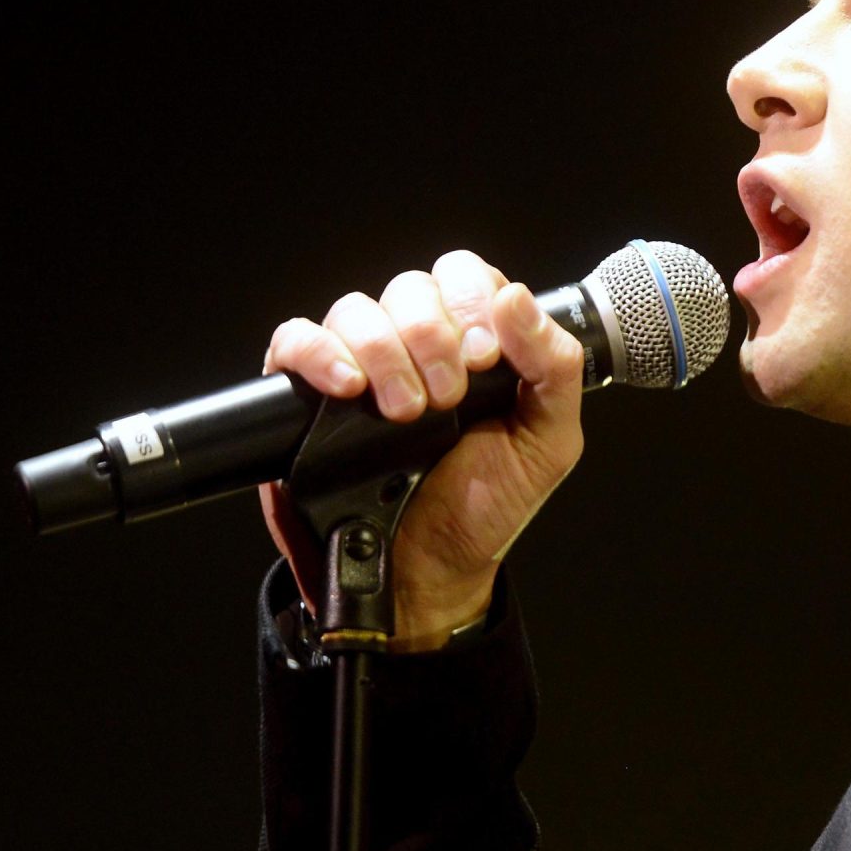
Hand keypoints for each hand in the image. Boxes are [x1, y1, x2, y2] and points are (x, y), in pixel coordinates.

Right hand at [258, 250, 585, 649]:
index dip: (473, 303)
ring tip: (405, 413)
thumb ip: (555, 367)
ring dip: (385, 353)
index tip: (486, 360)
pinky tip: (349, 389)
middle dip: (432, 336)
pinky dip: (320, 354)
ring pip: (354, 309)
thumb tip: (517, 297)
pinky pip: (296, 341)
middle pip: (410, 287)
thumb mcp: (547, 441)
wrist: (426, 574)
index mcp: (471, 342)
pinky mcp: (305, 396)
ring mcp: (358, 367)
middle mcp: (413, 345)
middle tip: (449, 398)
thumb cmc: (485, 507)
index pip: (465, 276)